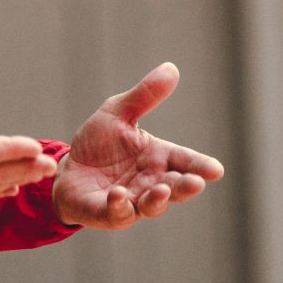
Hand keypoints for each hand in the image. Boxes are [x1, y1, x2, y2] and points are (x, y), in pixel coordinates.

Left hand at [52, 62, 224, 229]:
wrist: (67, 169)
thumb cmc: (99, 144)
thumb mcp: (117, 113)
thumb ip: (144, 96)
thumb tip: (171, 68)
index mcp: (159, 158)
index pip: (186, 162)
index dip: (201, 166)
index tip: (216, 170)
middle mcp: (151, 182)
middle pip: (175, 188)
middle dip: (185, 187)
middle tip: (195, 183)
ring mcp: (133, 201)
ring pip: (152, 206)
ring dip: (158, 200)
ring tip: (160, 191)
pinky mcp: (109, 213)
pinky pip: (118, 213)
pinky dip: (120, 206)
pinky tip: (118, 194)